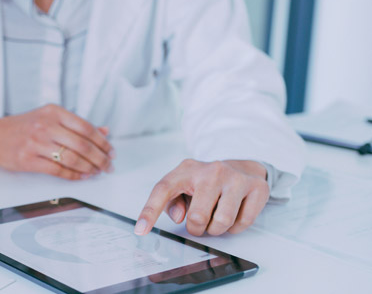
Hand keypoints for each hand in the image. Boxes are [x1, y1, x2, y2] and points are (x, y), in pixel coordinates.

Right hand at [0, 104, 113, 179]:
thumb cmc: (23, 127)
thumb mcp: (48, 118)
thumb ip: (76, 125)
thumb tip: (104, 131)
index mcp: (53, 112)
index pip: (86, 127)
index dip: (102, 142)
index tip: (110, 151)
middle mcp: (45, 126)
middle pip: (82, 145)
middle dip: (100, 158)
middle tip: (108, 166)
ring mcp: (35, 143)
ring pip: (72, 159)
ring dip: (89, 168)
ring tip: (96, 172)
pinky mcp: (28, 160)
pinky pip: (58, 170)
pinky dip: (73, 175)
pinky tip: (81, 176)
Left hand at [135, 159, 268, 236]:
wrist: (242, 168)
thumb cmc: (206, 182)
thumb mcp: (184, 186)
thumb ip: (173, 201)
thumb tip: (180, 217)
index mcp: (186, 169)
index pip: (163, 190)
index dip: (149, 212)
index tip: (140, 231)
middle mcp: (212, 170)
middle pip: (197, 217)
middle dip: (197, 228)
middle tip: (200, 222)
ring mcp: (236, 178)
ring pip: (221, 223)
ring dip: (216, 229)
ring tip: (217, 216)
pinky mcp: (257, 188)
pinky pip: (242, 223)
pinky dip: (235, 227)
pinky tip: (234, 213)